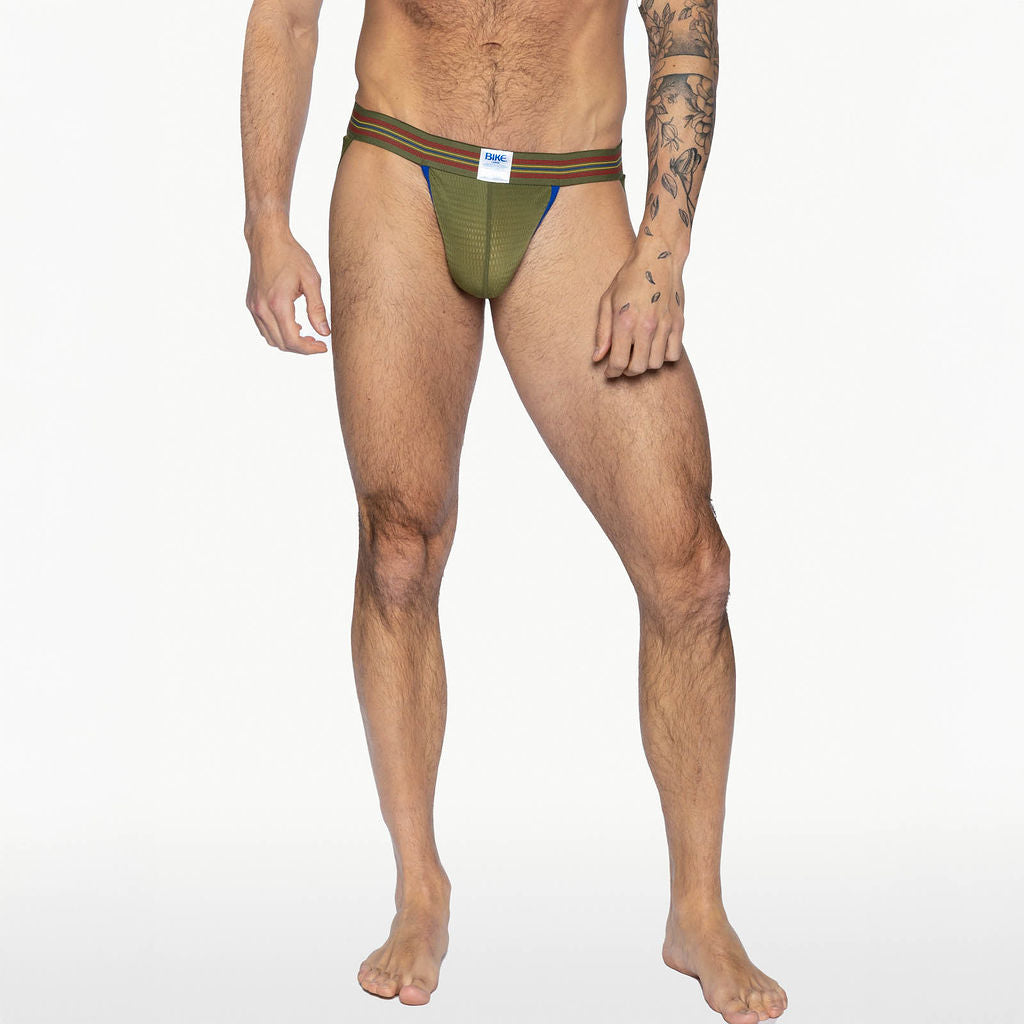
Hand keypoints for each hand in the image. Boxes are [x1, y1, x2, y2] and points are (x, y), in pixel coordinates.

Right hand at [246, 225, 329, 353]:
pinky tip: (292, 324)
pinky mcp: (251, 304)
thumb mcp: (311, 280)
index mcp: (278, 303)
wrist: (267, 239)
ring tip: (306, 334)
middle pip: (282, 344)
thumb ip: (317, 309)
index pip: (293, 340)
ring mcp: (254, 307)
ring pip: (271, 339)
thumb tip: (324, 332)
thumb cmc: (291, 256)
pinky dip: (278, 333)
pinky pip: (264, 329)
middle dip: (301, 348)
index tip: (323, 346)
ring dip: (289, 342)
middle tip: (317, 342)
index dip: (309, 349)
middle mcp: (262, 308)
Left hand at [594, 235, 686, 377]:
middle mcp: (646, 326)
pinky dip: (663, 357)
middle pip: (638, 368)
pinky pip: (673, 354)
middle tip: (623, 364)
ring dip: (645, 364)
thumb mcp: (607, 302)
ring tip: (638, 353)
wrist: (658, 258)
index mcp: (625, 321)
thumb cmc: (630, 278)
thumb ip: (602, 332)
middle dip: (627, 371)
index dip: (612, 372)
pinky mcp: (678, 324)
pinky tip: (655, 347)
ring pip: (655, 364)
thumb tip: (597, 357)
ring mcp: (665, 325)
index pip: (618, 362)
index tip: (609, 372)